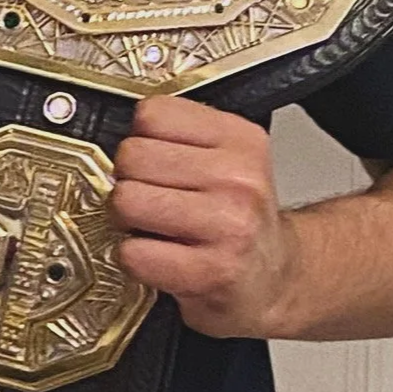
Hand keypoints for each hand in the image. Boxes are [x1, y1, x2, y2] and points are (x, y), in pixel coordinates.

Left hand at [110, 93, 300, 337]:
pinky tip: (160, 258)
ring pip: (127, 201)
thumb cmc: (239, 221)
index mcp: (241, 140)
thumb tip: (119, 137)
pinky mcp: (212, 270)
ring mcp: (228, 224)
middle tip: (150, 201)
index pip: (152, 114)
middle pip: (132, 157)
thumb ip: (178, 139)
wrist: (273, 277)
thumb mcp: (227, 160)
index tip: (156, 163)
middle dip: (129, 182)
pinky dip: (133, 259)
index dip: (141, 141)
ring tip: (153, 229)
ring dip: (127, 221)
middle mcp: (239, 178)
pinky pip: (133, 253)